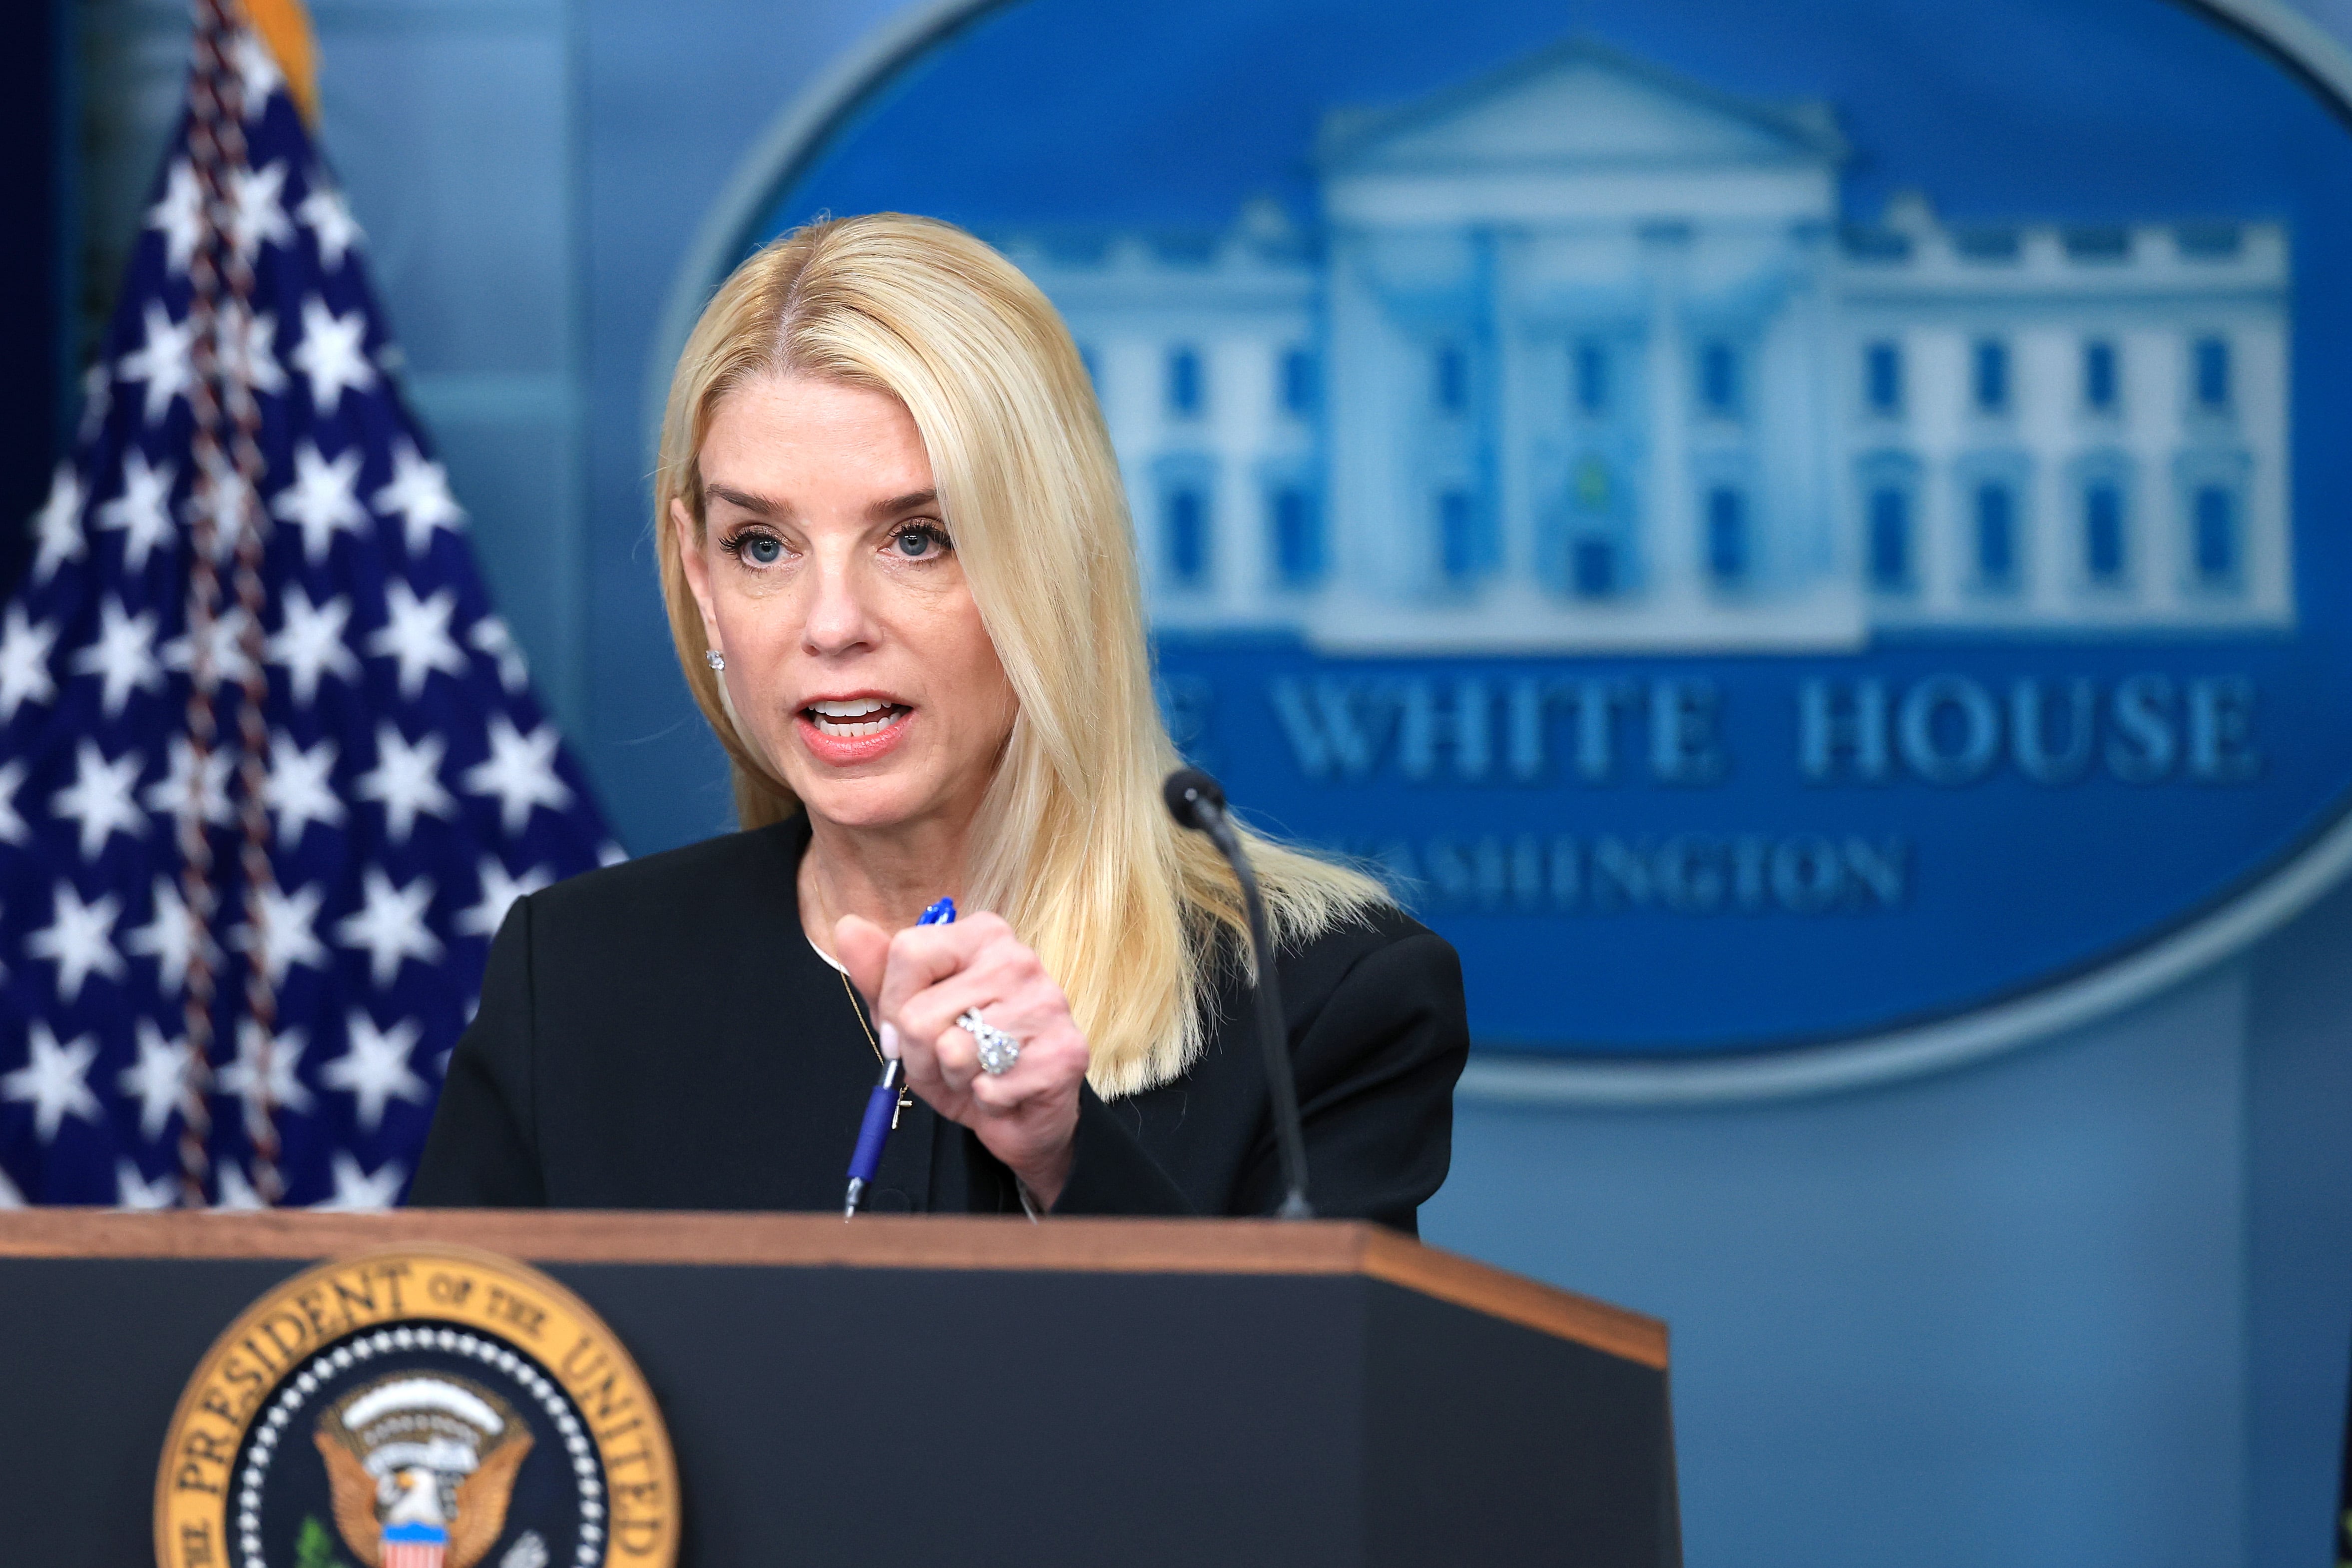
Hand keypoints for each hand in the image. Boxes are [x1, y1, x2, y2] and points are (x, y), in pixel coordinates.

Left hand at [835, 911, 1088, 1207]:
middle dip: (920, 1054)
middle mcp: (1020, 959)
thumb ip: (879, 975)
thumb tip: (848, 927)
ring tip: (975, 1074)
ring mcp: (1046, 1004)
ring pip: (953, 1051)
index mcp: (983, 936)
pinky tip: (1004, 1092)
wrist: (1022, 1112)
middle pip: (919, 1012)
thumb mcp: (911, 1015)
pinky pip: (989, 1086)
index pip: (908, 951)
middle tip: (947, 1062)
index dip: (893, 1004)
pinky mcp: (1064, 1053)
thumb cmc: (966, 1057)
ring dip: (953, 1079)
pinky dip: (986, 1102)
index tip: (906, 1028)